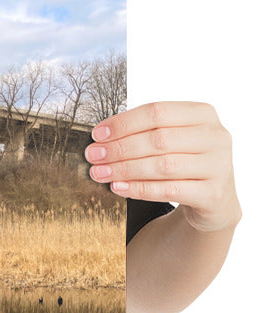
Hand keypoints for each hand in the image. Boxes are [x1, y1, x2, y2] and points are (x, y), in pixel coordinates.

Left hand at [85, 101, 240, 232]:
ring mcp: (218, 166)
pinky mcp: (213, 194)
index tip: (97, 134)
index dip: (124, 123)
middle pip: (158, 139)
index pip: (157, 112)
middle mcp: (216, 137)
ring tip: (99, 172)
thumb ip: (144, 132)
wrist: (215, 199)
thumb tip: (101, 138)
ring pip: (162, 165)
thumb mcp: (172, 140)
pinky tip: (118, 187)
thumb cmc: (185, 162)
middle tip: (93, 156)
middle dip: (119, 148)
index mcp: (203, 114)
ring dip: (125, 169)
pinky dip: (139, 188)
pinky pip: (169, 190)